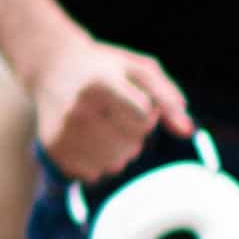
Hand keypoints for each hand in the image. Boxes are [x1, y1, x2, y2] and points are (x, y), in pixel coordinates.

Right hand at [28, 39, 191, 181]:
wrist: (50, 66)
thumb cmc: (104, 68)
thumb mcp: (139, 69)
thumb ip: (166, 98)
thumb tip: (188, 131)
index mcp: (101, 82)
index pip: (144, 115)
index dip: (148, 113)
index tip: (135, 99)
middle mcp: (78, 108)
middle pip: (132, 143)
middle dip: (134, 132)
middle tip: (115, 111)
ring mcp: (63, 130)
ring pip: (116, 163)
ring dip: (119, 149)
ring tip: (103, 124)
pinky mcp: (53, 148)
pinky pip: (94, 173)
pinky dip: (99, 161)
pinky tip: (88, 137)